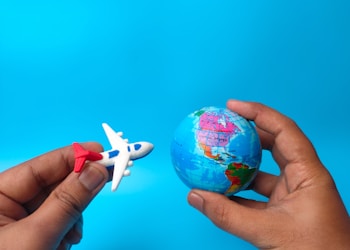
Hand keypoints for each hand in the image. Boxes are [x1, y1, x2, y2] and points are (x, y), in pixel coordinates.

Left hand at [0, 142, 108, 249]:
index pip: (43, 164)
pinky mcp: (31, 230)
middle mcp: (7, 201)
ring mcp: (19, 217)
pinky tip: (64, 244)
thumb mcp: (37, 237)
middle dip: (76, 193)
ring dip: (72, 218)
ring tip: (68, 240)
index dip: (75, 156)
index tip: (104, 153)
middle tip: (103, 186)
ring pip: (60, 202)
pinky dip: (68, 230)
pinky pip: (59, 219)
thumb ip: (69, 201)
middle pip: (54, 182)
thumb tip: (97, 170)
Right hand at [188, 100, 349, 248]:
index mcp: (309, 174)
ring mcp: (292, 195)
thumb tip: (195, 197)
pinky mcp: (283, 210)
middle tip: (223, 127)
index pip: (284, 130)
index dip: (258, 113)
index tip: (232, 107)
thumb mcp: (270, 233)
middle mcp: (301, 179)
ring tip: (216, 158)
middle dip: (247, 134)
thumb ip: (229, 216)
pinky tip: (219, 192)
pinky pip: (256, 194)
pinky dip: (238, 192)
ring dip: (239, 166)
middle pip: (273, 144)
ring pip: (262, 170)